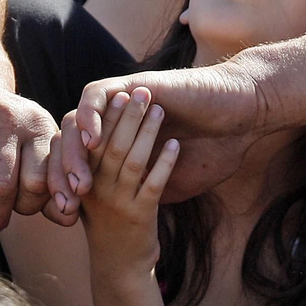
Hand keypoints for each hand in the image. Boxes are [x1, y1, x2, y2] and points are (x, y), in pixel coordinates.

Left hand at [53, 62, 267, 211]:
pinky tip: (92, 140)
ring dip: (75, 152)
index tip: (70, 215)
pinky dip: (90, 117)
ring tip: (78, 179)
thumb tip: (133, 220)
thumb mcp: (177, 181)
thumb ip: (151, 191)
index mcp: (122, 147)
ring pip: (77, 121)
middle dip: (63, 174)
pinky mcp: (131, 85)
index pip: (79, 165)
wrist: (241, 117)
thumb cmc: (217, 150)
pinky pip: (95, 95)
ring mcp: (121, 103)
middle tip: (68, 200)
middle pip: (70, 144)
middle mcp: (115, 124)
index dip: (68, 188)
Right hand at [58, 90, 176, 277]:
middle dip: (128, 117)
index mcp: (83, 181)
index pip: (91, 141)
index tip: (120, 93)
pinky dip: (165, 164)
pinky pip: (153, 185)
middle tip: (143, 93)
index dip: (106, 117)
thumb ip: (94, 166)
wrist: (120, 268)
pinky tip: (175, 146)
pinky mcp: (140, 216)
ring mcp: (118, 204)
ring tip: (160, 112)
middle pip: (112, 146)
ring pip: (132, 162)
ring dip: (147, 134)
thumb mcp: (92, 195)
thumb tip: (97, 131)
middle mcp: (96, 191)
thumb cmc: (108, 226)